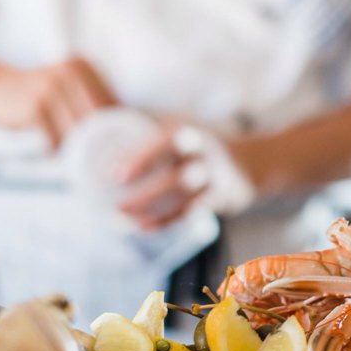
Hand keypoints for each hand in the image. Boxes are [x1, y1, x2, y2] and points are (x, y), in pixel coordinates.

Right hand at [0, 55, 115, 149]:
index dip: (118, 126)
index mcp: (83, 67)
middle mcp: (69, 73)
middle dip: (102, 140)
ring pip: (80, 130)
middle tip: (103, 157)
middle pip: (99, 117)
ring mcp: (51, 89)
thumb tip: (133, 125)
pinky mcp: (35, 107)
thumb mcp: (68, 86)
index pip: (112, 102)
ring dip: (80, 148)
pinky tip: (55, 150)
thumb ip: (95, 100)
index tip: (120, 143)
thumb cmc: (40, 94)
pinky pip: (57, 139)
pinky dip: (57, 149)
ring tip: (81, 157)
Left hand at [116, 122, 255, 229]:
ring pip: (183, 196)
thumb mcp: (181, 131)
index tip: (113, 174)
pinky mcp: (229, 195)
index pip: (165, 141)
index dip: (140, 157)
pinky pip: (194, 210)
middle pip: (175, 173)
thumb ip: (147, 131)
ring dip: (152, 209)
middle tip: (114, 205)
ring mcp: (220, 175)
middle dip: (146, 192)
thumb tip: (94, 122)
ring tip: (122, 219)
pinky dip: (167, 220)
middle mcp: (208, 150)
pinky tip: (144, 227)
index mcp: (191, 130)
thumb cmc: (202, 147)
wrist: (256, 161)